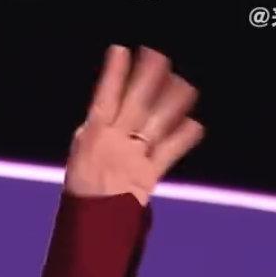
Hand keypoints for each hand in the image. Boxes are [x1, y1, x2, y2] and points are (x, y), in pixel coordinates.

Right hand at [64, 45, 204, 205]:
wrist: (88, 227)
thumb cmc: (82, 190)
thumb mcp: (79, 155)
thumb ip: (96, 132)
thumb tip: (103, 111)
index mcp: (92, 135)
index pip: (104, 96)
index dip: (114, 72)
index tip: (121, 49)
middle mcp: (114, 142)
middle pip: (136, 101)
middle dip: (148, 76)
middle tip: (160, 55)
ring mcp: (134, 157)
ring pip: (157, 121)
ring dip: (173, 100)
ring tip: (185, 84)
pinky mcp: (150, 175)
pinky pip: (171, 150)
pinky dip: (185, 136)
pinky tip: (195, 124)